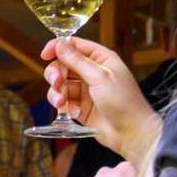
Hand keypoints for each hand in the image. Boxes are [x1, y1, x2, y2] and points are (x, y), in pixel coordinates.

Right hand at [42, 36, 154, 157]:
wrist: (131, 132)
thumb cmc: (123, 101)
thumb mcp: (99, 77)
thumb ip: (77, 61)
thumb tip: (60, 44)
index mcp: (101, 59)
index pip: (75, 46)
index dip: (58, 47)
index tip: (45, 55)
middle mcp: (92, 72)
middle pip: (63, 65)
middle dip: (56, 74)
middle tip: (56, 82)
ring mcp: (86, 90)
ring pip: (60, 85)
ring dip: (57, 93)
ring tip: (62, 103)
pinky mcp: (81, 107)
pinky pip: (64, 102)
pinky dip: (65, 107)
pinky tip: (74, 113)